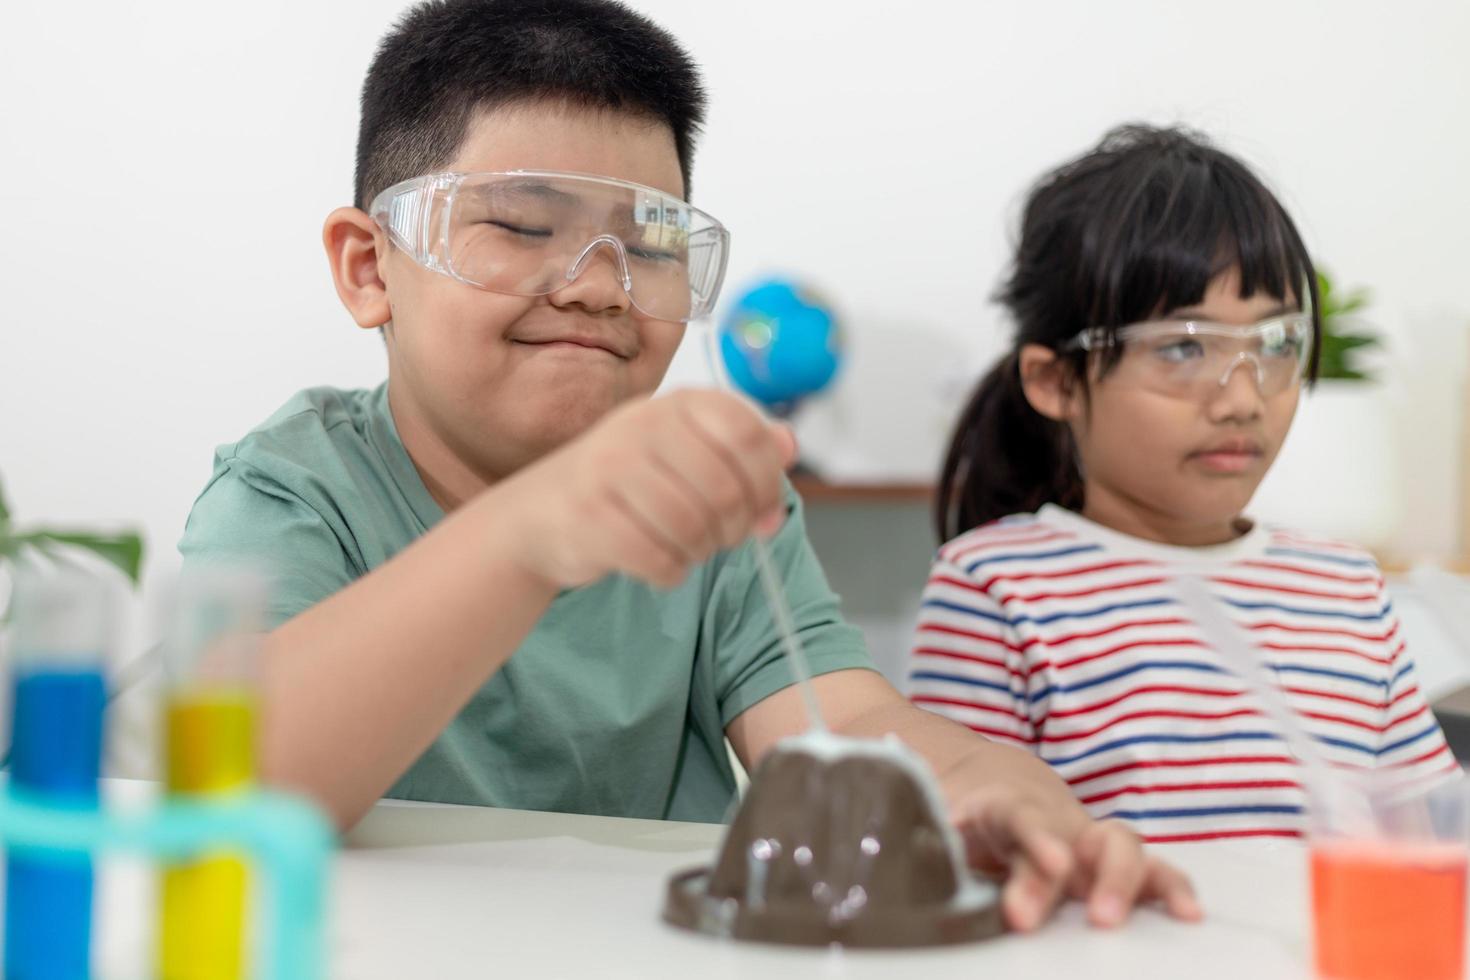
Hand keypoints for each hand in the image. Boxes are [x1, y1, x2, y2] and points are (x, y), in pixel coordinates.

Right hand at [496, 389, 794, 589]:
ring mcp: (610, 468)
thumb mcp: (683, 451)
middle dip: (735, 529)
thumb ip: (739, 447)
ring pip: (694, 528)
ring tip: (688, 549)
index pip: (747, 433)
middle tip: (722, 538)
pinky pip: (659, 559)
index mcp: (675, 403)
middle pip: (727, 488)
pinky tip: (660, 563)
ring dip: (701, 552)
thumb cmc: (624, 483)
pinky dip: (670, 572)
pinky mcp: (589, 516)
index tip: (765, 512)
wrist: (538, 514)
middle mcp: (642, 425)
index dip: (768, 481)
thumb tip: (788, 445)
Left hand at [949, 788, 1202, 930]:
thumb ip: (937, 845)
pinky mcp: (1111, 865)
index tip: (1056, 864)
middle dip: (1097, 876)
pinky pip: (1148, 872)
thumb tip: (924, 866)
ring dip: (1130, 884)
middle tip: (1098, 917)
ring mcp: (1087, 840)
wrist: (994, 789)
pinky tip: (1190, 916)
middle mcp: (1057, 820)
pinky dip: (1171, 890)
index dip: (1041, 839)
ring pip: (1122, 847)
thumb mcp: (943, 829)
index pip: (1023, 817)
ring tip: (1140, 920)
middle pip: (1082, 837)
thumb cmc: (965, 819)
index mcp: (1005, 807)